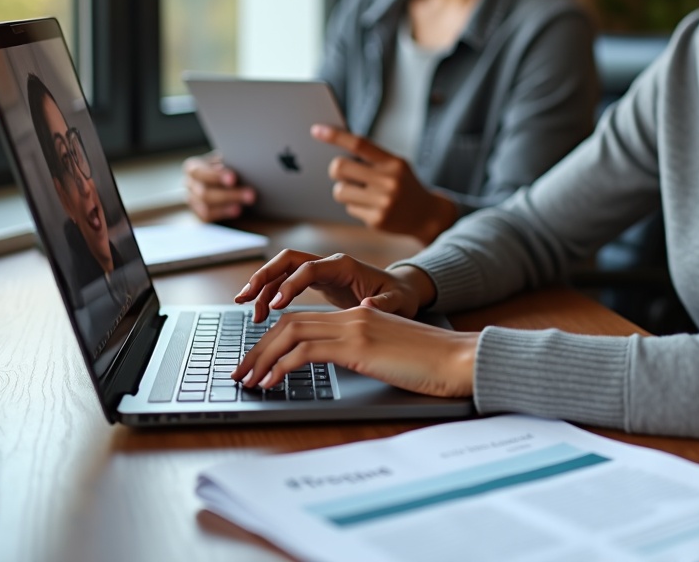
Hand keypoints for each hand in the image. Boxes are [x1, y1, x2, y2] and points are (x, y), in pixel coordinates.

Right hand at [183, 154, 255, 220]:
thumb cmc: (228, 166)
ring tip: (246, 204)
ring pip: (206, 207)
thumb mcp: (227, 160)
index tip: (233, 178)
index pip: (200, 172)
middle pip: (205, 193)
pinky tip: (238, 211)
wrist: (225, 181)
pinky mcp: (199, 214)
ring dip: (228, 206)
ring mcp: (192, 201)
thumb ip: (229, 162)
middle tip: (251, 195)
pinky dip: (223, 213)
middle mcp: (190, 184)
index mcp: (193, 168)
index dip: (216, 176)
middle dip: (229, 194)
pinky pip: (208, 217)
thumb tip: (241, 163)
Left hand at [230, 307, 478, 398]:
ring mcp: (354, 328)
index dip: (273, 341)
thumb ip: (362, 352)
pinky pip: (305, 351)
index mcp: (360, 315)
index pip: (304, 321)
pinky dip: (280, 367)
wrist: (458, 359)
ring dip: (261, 359)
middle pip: (289, 323)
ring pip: (290, 334)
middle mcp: (353, 315)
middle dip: (257, 349)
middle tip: (240, 373)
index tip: (257, 364)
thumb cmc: (432, 362)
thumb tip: (339, 366)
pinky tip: (271, 383)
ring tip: (247, 381)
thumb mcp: (389, 354)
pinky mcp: (357, 346)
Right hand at [233, 249, 431, 321]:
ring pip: (282, 271)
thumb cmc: (400, 295)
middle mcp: (328, 264)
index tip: (276, 305)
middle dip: (264, 276)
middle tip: (244, 298)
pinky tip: (262, 313)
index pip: (309, 268)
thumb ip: (385, 303)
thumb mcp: (398, 301)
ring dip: (262, 287)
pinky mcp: (317, 282)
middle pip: (287, 260)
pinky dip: (271, 295)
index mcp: (344, 266)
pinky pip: (286, 283)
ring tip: (249, 311)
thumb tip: (369, 306)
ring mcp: (321, 271)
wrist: (402, 291)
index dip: (290, 284)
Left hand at [312, 125, 457, 241]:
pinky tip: (372, 207)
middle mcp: (389, 181)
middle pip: (339, 168)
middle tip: (345, 173)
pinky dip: (356, 206)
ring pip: (339, 191)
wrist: (427, 215)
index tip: (316, 130)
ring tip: (362, 192)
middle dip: (336, 170)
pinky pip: (349, 208)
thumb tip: (337, 152)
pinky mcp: (376, 220)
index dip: (335, 136)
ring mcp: (382, 202)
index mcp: (393, 162)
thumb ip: (372, 159)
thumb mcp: (397, 165)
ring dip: (345, 190)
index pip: (359, 144)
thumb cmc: (405, 185)